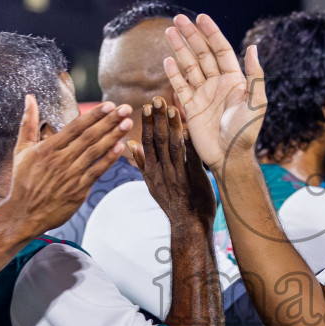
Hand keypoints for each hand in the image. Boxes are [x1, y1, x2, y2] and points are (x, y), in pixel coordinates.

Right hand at [0, 95, 131, 237]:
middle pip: (89, 136)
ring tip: (127, 123)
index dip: (94, 115)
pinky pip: (97, 171)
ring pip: (95, 152)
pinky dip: (109, 159)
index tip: (109, 105)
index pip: (75, 127)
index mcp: (48, 148)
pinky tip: (120, 147)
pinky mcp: (78, 190)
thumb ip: (28, 123)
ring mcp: (71, 175)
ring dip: (113, 136)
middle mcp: (61, 160)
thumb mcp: (21, 150)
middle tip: (125, 108)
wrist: (24, 213)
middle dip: (109, 121)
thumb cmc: (22, 180)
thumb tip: (29, 98)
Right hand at [134, 96, 215, 229]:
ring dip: (172, 126)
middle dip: (157, 119)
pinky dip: (190, 142)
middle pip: (157, 141)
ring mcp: (178, 175)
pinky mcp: (194, 179)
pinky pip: (191, 157)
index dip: (146, 124)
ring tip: (172, 107)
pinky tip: (190, 128)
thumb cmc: (174, 205)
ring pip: (173, 146)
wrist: (189, 226)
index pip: (146, 142)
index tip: (146, 106)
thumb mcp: (152, 185)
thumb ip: (142, 164)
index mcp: (152, 172)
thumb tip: (130, 144)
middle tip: (157, 99)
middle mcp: (162, 172)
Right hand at [161, 13, 265, 170]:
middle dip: (191, 36)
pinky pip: (180, 86)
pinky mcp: (191, 108)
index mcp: (235, 80)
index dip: (211, 33)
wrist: (230, 157)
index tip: (200, 18)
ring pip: (189, 66)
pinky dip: (173, 73)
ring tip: (169, 31)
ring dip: (179, 49)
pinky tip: (167, 60)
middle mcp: (218, 84)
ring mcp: (203, 95)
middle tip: (178, 19)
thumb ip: (255, 75)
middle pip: (202, 54)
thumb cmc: (246, 132)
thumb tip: (253, 47)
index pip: (220, 50)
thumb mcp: (257, 103)